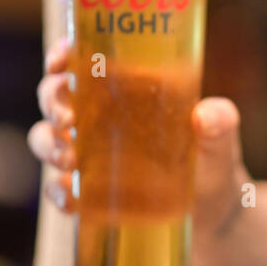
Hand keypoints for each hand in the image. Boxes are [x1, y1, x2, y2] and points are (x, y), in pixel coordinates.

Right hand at [27, 38, 251, 243]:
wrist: (213, 213)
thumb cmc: (212, 162)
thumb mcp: (220, 140)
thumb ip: (220, 122)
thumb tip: (205, 116)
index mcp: (126, 90)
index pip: (83, 60)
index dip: (63, 53)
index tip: (59, 60)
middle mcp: (99, 116)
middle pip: (55, 96)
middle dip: (52, 102)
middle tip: (68, 119)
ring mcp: (89, 154)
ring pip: (46, 138)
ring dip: (48, 145)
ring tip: (70, 159)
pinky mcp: (87, 191)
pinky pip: (58, 187)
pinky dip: (57, 193)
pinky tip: (70, 200)